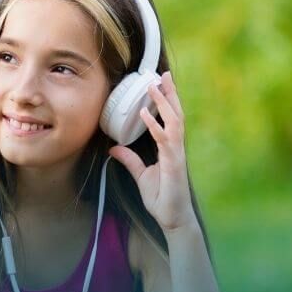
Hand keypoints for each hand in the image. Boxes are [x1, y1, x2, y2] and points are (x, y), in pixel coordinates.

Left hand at [108, 71, 197, 233]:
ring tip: (153, 86)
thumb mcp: (140, 175)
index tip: (160, 83)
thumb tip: (114, 148)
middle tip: (163, 73)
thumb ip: (129, 159)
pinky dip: (154, 125)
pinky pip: (165, 140)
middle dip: (170, 93)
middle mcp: (176, 147)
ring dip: (163, 103)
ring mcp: (176, 154)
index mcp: (170, 147)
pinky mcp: (173, 164)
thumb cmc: (161, 198)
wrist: (173, 218)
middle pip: (176, 114)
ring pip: (173, 122)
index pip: (170, 118)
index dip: (166, 100)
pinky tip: (144, 113)